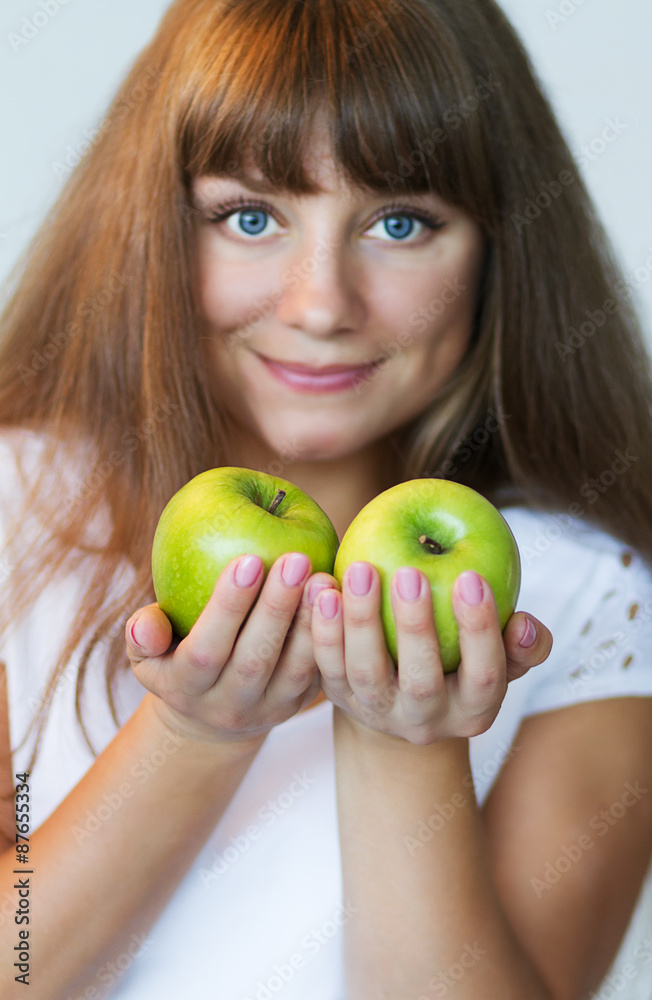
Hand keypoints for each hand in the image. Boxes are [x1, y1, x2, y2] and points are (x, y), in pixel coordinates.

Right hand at [125, 552, 335, 745]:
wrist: (212, 715)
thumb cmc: (176, 660)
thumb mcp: (148, 655)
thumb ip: (144, 634)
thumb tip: (147, 625)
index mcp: (186, 689)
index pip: (206, 650)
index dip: (228, 607)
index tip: (249, 558)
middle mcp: (229, 706)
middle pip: (255, 659)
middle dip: (276, 608)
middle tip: (296, 559)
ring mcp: (269, 709)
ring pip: (295, 669)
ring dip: (312, 623)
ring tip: (325, 578)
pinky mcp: (300, 704)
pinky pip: (320, 672)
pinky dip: (333, 637)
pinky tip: (341, 597)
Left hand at [311, 562, 552, 744]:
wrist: (405, 697)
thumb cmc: (464, 659)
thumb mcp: (501, 656)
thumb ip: (521, 642)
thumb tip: (524, 623)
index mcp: (474, 710)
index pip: (485, 674)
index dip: (480, 629)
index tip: (472, 577)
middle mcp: (425, 720)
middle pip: (420, 680)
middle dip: (416, 627)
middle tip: (410, 573)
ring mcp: (377, 712)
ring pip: (365, 672)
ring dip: (360, 621)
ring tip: (359, 570)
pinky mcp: (338, 697)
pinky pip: (325, 663)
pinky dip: (320, 626)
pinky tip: (322, 586)